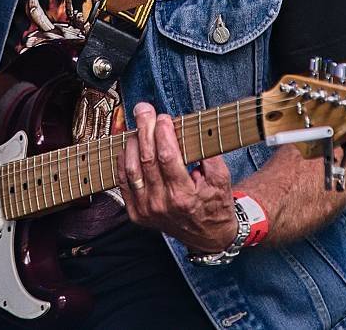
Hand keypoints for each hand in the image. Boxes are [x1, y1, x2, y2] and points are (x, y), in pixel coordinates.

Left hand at [118, 102, 237, 253]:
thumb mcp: (222, 180)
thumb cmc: (214, 204)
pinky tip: (128, 146)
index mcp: (183, 196)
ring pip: (131, 169)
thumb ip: (210, 155)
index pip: (167, 157)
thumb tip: (194, 130)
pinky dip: (123, 161)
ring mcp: (146, 210)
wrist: (207, 236)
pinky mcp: (136, 213)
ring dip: (132, 143)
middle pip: (147, 159)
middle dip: (144, 129)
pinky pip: (123, 183)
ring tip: (137, 126)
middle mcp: (161, 204)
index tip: (164, 118)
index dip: (163, 134)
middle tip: (144, 110)